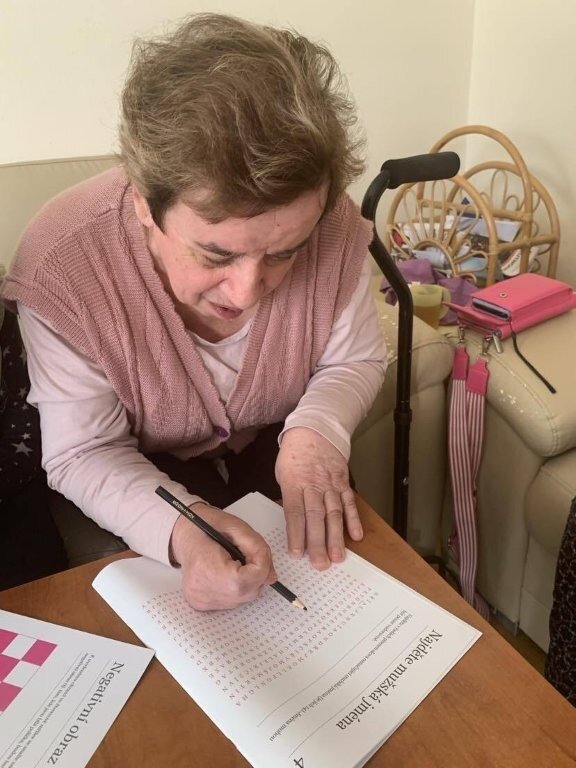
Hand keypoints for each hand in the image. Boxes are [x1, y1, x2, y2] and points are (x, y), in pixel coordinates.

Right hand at [170, 503, 276, 609]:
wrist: (182, 534)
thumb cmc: (207, 526)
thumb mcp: (236, 526)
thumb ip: (257, 548)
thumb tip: (271, 577)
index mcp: (207, 567)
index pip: (248, 579)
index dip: (261, 565)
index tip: (256, 551)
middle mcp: (202, 590)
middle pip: (248, 592)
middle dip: (256, 574)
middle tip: (245, 555)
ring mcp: (200, 600)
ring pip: (243, 598)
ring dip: (247, 581)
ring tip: (233, 563)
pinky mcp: (200, 605)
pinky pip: (231, 600)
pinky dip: (236, 587)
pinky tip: (226, 573)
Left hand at [275, 427, 362, 569]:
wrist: (314, 431)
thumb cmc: (294, 455)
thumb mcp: (283, 474)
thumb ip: (289, 497)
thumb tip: (294, 524)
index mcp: (294, 484)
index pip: (294, 513)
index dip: (296, 535)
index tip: (297, 554)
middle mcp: (313, 486)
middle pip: (316, 517)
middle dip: (318, 543)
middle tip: (320, 564)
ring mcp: (330, 484)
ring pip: (334, 513)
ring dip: (336, 537)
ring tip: (338, 557)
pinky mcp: (343, 483)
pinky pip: (349, 503)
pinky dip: (354, 519)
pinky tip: (356, 535)